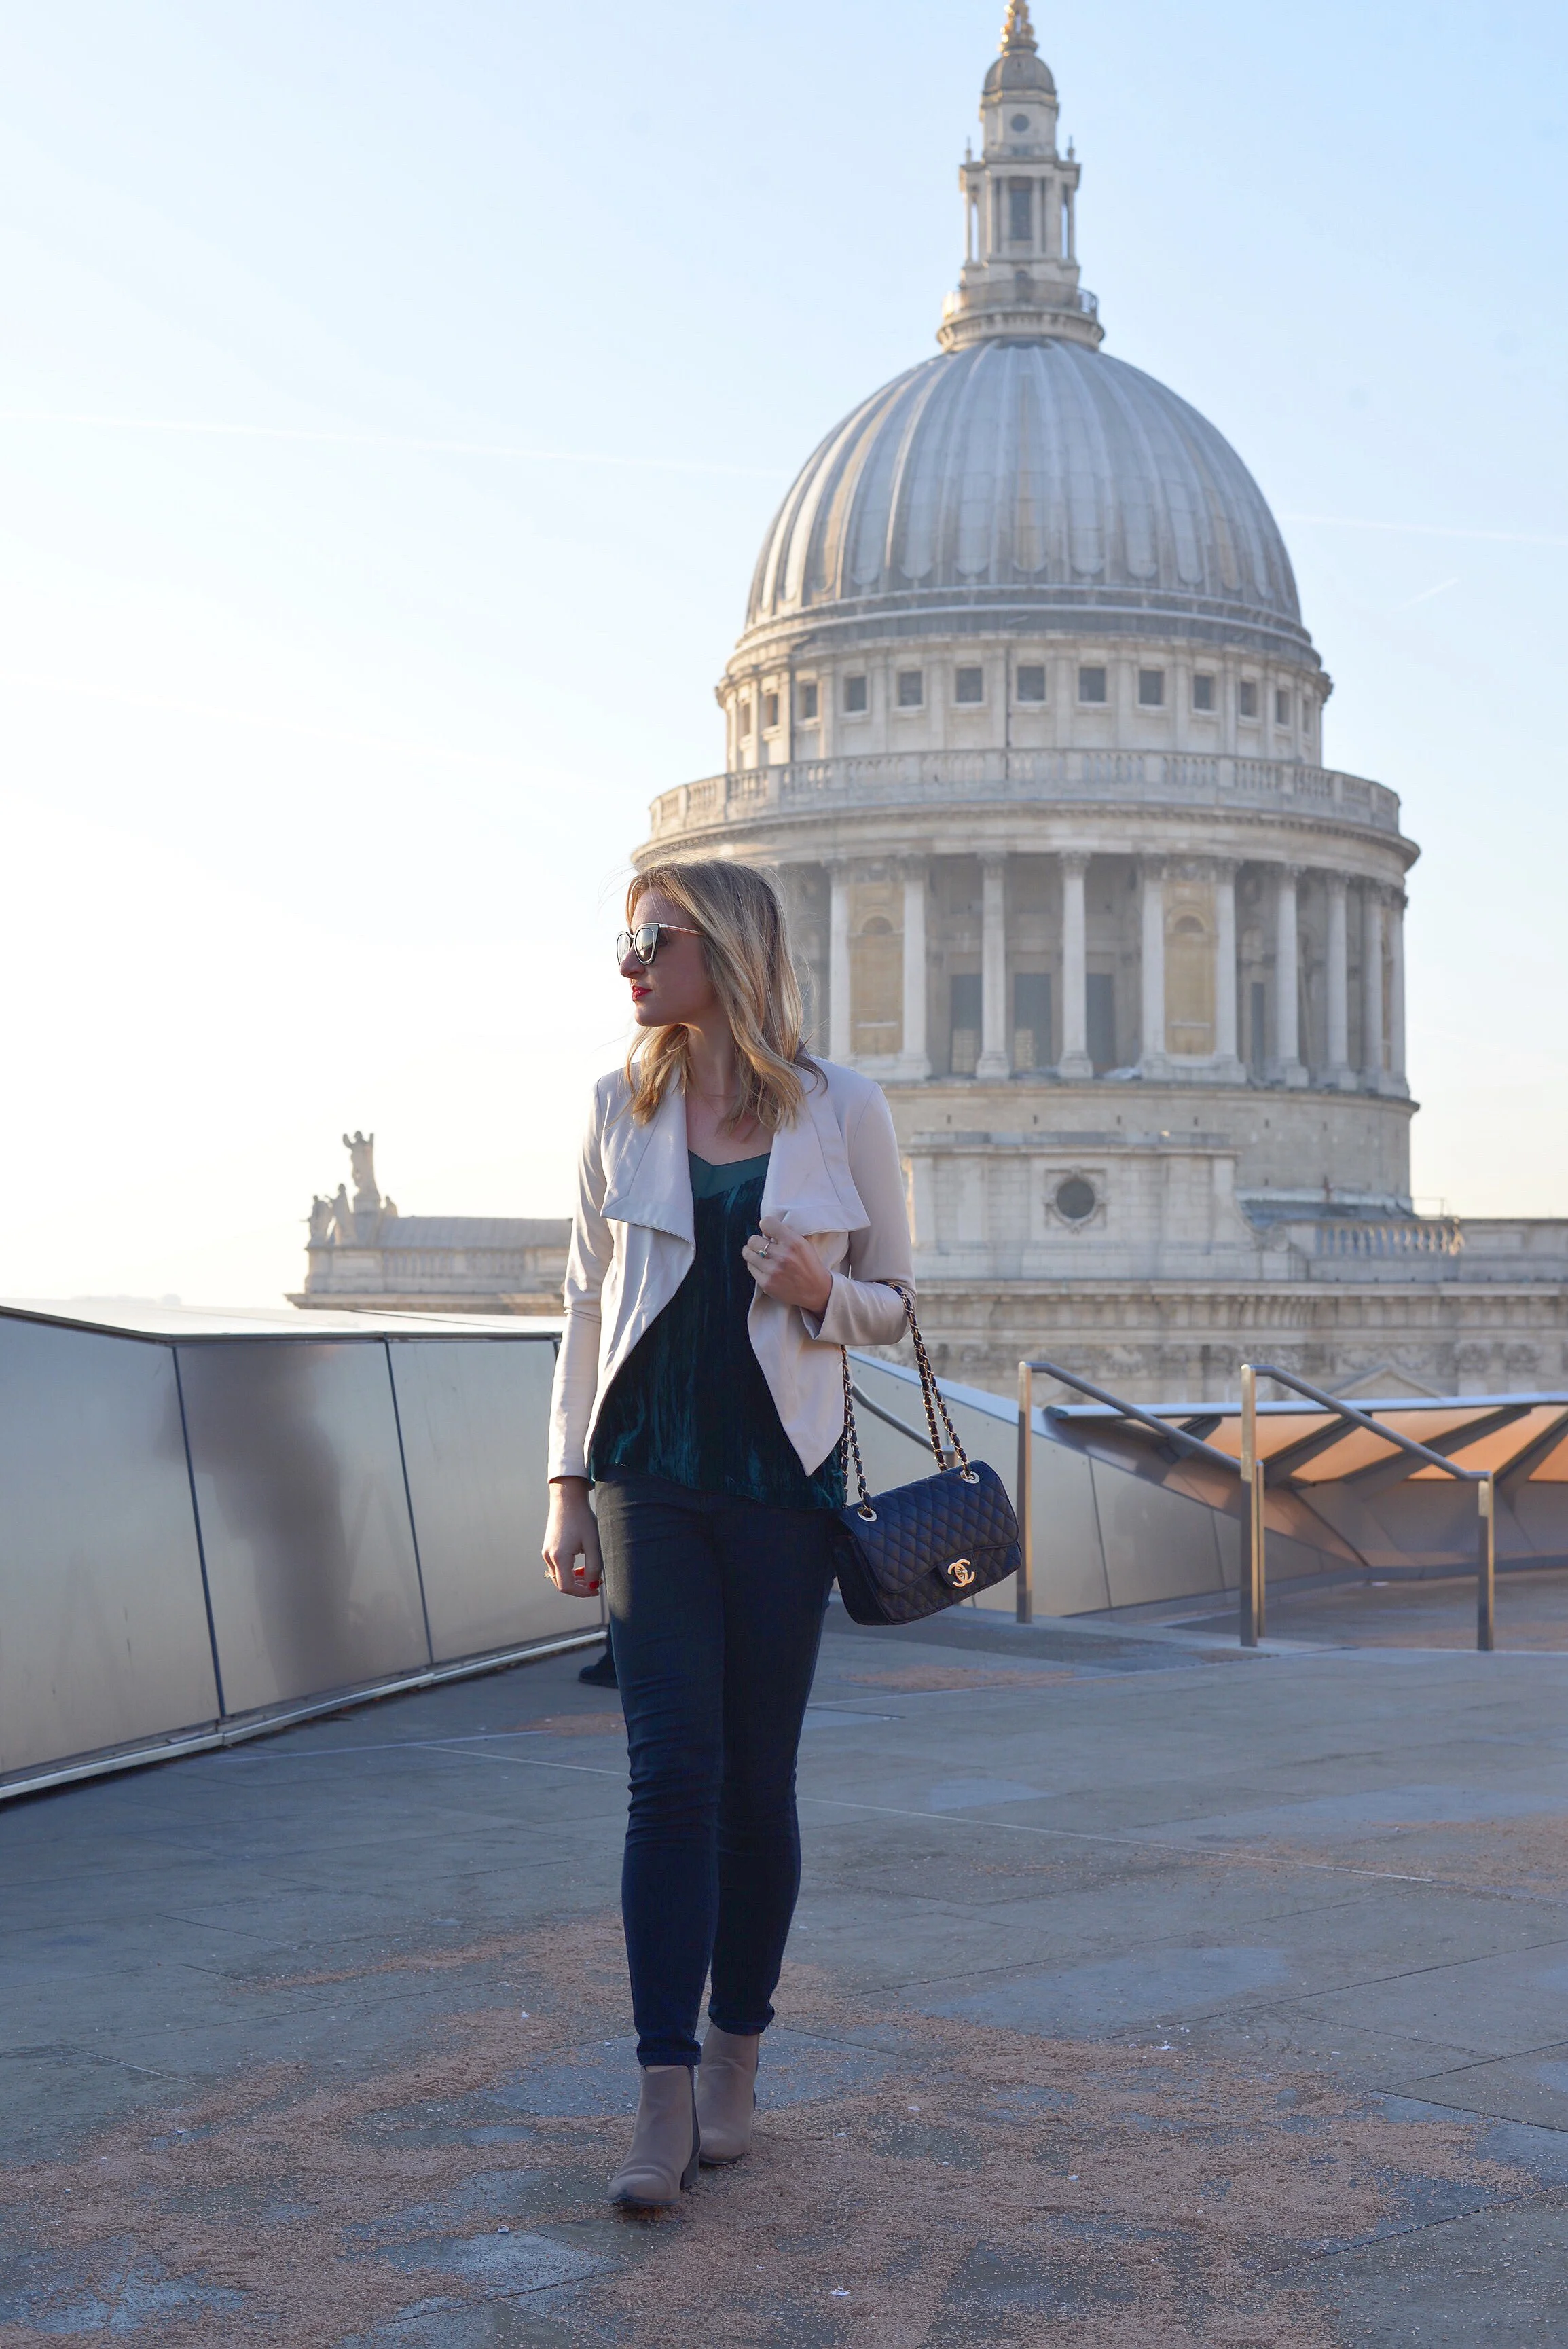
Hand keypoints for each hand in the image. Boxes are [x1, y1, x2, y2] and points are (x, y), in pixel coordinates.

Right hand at [541, 1477, 603, 1596]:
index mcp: (559, 1557)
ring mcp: (546, 1552)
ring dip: (574, 1579)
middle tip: (596, 1582)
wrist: (567, 1499)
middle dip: (579, 1587)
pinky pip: (557, 1567)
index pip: (567, 1587)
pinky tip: (581, 1565)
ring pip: (559, 1576)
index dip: (582, 1592)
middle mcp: (549, 1556)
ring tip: (590, 1573)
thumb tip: (593, 1584)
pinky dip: (568, 1570)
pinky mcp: (548, 1547)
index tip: (596, 1589)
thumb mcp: (593, 1543)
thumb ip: (594, 1567)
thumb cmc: (582, 1519)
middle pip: (561, 1584)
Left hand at [742, 1213, 831, 1315]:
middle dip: (757, 1241)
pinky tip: (764, 1267)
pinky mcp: (766, 1283)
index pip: (766, 1223)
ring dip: (752, 1252)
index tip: (769, 1232)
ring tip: (759, 1254)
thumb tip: (766, 1227)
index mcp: (793, 1242)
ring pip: (747, 1253)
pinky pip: (751, 1267)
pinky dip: (755, 1266)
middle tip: (763, 1245)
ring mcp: (773, 1271)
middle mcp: (782, 1256)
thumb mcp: (803, 1244)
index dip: (766, 1226)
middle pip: (753, 1239)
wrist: (815, 1291)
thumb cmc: (808, 1264)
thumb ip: (786, 1234)